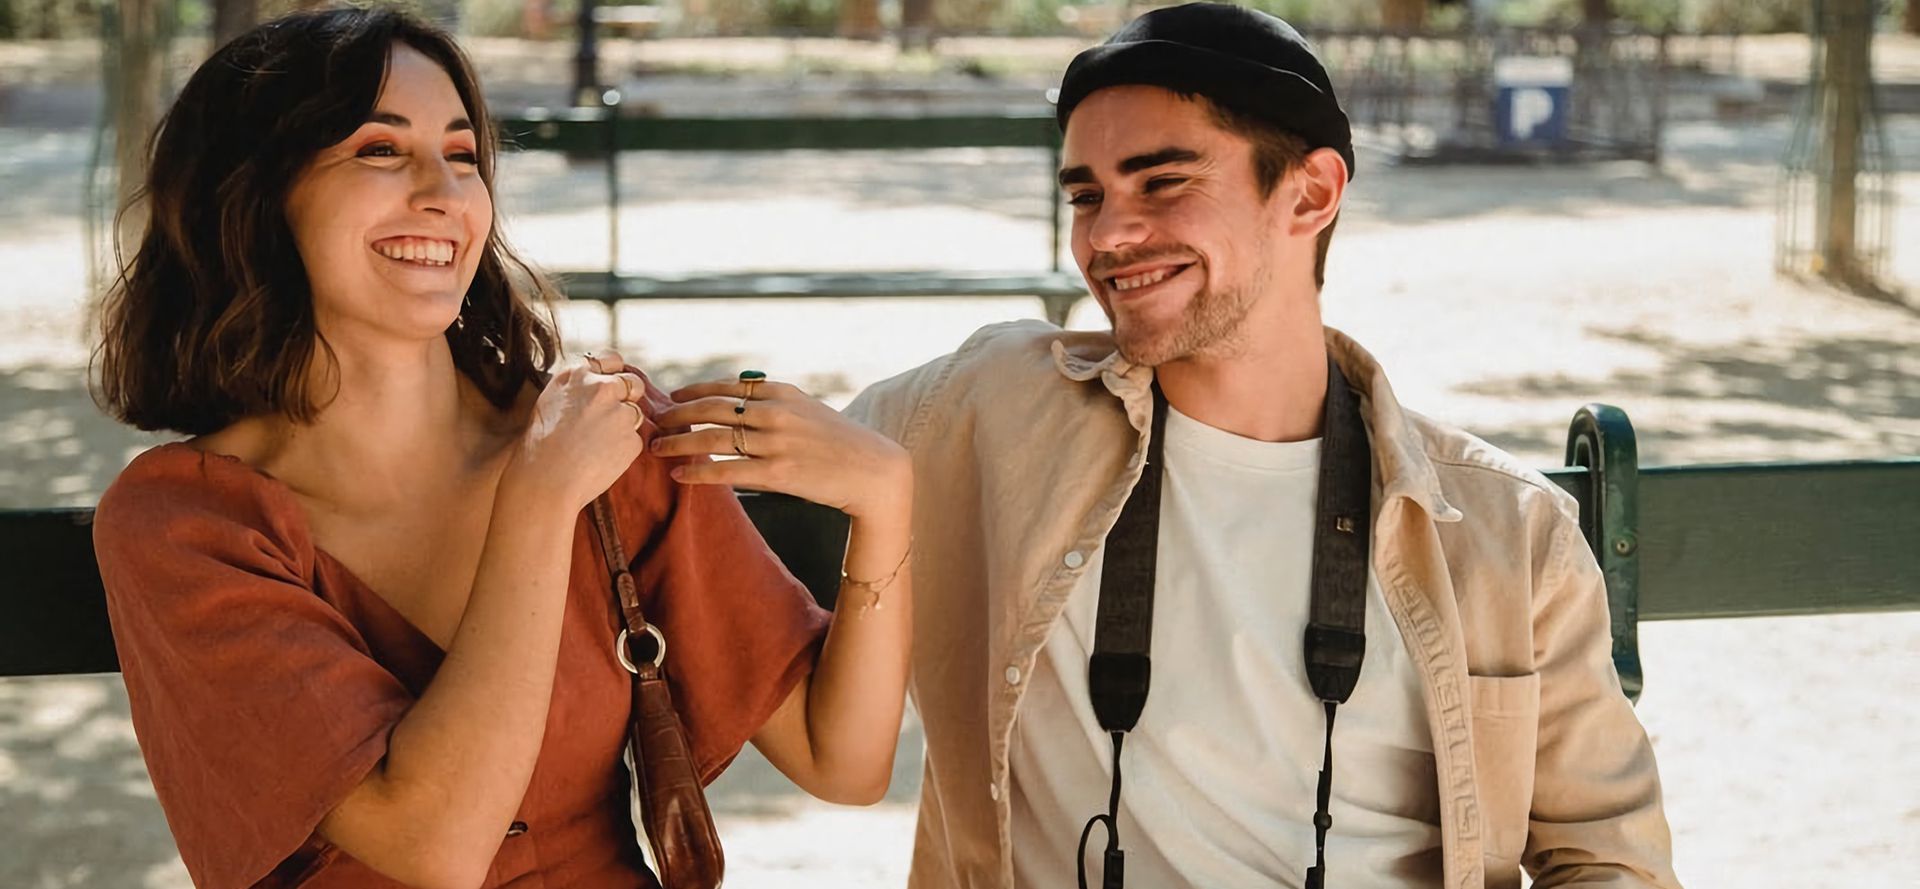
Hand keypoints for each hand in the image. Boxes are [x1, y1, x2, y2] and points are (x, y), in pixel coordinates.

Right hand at [507, 350, 649, 510]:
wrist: (544, 479)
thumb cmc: (540, 446)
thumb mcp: (551, 402)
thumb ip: (578, 390)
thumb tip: (599, 386)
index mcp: (576, 375)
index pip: (611, 359)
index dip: (616, 372)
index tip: (613, 385)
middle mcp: (601, 388)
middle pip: (633, 383)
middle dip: (629, 396)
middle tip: (610, 419)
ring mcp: (619, 412)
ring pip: (634, 414)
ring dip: (623, 427)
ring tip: (595, 446)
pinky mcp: (632, 438)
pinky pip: (634, 441)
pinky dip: (622, 450)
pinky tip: (599, 460)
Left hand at [654, 375, 910, 520]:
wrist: (874, 470)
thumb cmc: (840, 441)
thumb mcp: (808, 407)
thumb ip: (775, 400)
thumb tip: (742, 392)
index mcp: (781, 392)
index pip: (725, 386)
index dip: (692, 391)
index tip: (671, 397)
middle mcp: (775, 412)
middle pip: (711, 409)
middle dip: (676, 415)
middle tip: (653, 421)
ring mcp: (776, 442)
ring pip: (713, 439)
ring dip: (679, 442)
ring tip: (657, 448)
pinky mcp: (778, 473)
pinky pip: (727, 470)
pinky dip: (699, 472)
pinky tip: (680, 474)